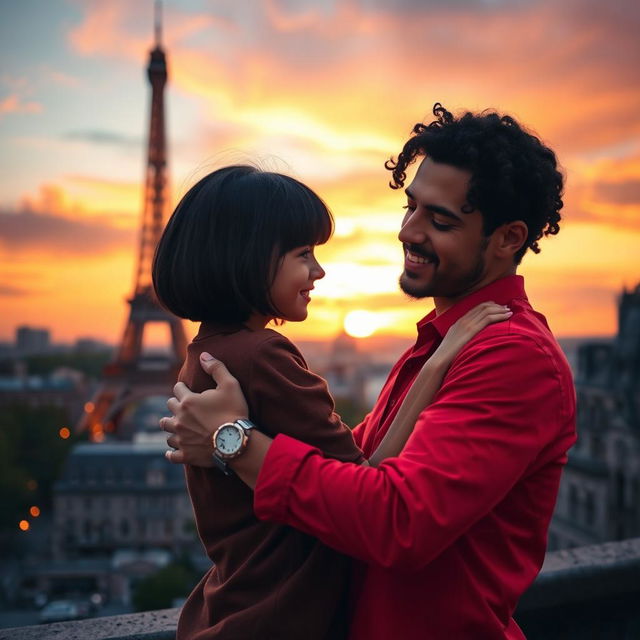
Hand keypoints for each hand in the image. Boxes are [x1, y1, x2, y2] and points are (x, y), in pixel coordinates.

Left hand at [160, 352, 248, 466]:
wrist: (237, 442)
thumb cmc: (235, 412)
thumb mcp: (230, 385)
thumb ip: (216, 368)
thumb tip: (203, 355)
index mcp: (188, 401)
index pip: (177, 389)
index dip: (183, 388)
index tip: (188, 390)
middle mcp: (179, 419)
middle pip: (169, 407)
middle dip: (176, 405)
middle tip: (185, 407)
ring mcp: (181, 438)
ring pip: (167, 429)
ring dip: (171, 426)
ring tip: (179, 426)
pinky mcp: (185, 455)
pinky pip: (171, 453)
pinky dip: (172, 451)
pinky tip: (174, 450)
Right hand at [431, 301, 511, 366]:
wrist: (439, 361)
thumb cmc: (447, 358)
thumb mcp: (454, 345)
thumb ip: (461, 340)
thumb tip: (469, 344)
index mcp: (458, 323)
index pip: (475, 309)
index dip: (488, 306)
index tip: (498, 307)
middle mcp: (463, 321)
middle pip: (482, 307)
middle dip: (496, 306)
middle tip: (506, 308)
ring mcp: (467, 324)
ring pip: (487, 311)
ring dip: (500, 310)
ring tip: (509, 311)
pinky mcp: (471, 330)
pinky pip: (488, 318)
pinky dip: (499, 315)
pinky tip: (507, 316)